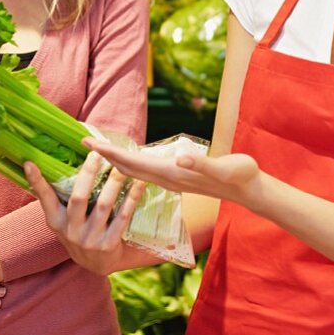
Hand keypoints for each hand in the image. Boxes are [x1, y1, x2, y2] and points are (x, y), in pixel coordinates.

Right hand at [25, 151, 144, 274]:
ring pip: (103, 206)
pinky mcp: (109, 245)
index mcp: (56, 222)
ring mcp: (90, 240)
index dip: (36, 181)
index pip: (44, 198)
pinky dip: (131, 199)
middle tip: (97, 154)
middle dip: (88, 175)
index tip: (29, 162)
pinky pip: (122, 218)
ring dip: (113, 183)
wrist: (96, 265)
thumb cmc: (77, 232)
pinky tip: (138, 184)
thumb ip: (53, 198)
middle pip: (78, 198)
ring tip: (122, 166)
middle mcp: (71, 231)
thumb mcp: (61, 220)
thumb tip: (36, 167)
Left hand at [83, 138, 262, 206]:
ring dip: (117, 161)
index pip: (134, 163)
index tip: (91, 145)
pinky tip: (127, 163)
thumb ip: (201, 163)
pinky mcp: (178, 178)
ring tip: (99, 152)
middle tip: (84, 144)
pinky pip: (147, 172)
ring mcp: (173, 179)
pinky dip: (132, 165)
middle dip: (106, 157)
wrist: (249, 190)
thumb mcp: (224, 167)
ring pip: (137, 171)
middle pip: (129, 167)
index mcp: (173, 173)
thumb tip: (180, 157)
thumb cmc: (239, 175)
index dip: (112, 154)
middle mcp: (168, 178)